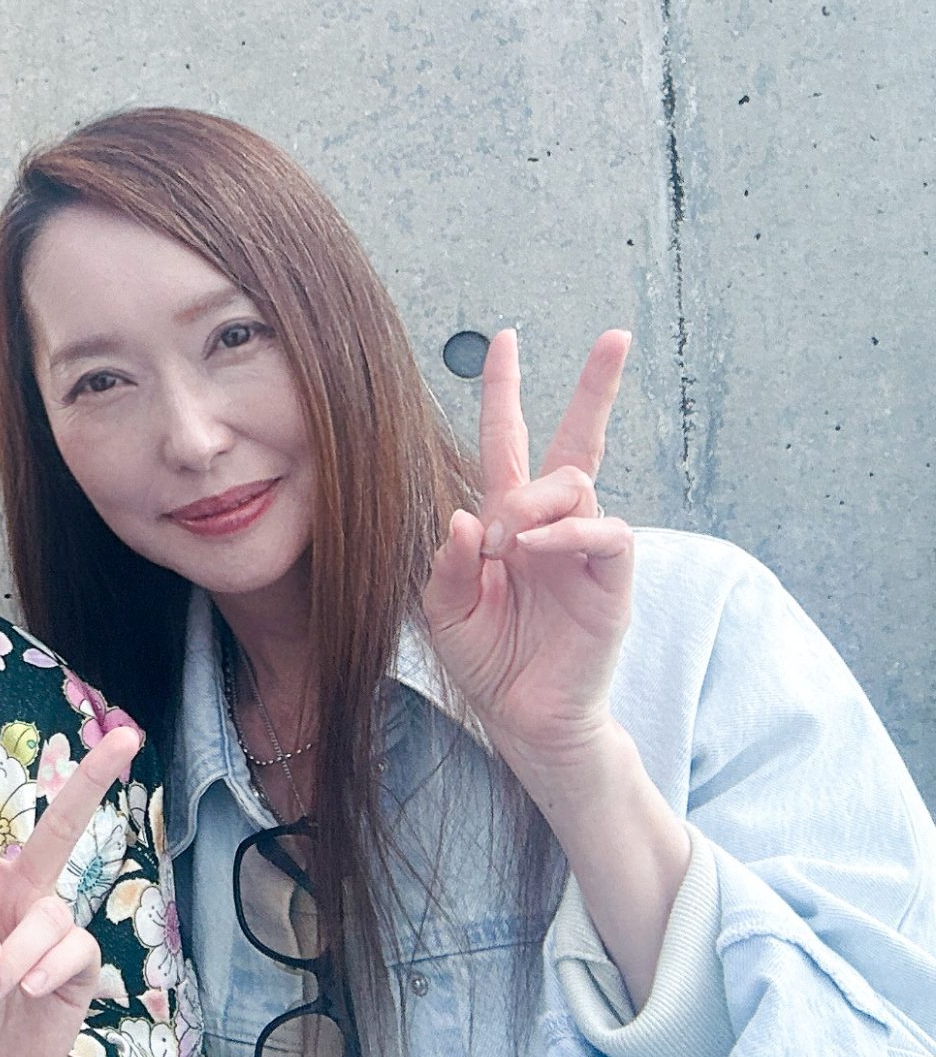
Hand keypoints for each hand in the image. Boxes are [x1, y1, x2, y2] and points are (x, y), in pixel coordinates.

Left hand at [0, 686, 141, 1056]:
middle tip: (126, 734)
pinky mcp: (80, 966)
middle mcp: (18, 891)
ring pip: (50, 915)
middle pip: (59, 827)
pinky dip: (49, 971)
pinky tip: (33, 995)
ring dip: (18, 958)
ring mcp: (51, 925)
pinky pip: (75, 951)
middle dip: (92, 780)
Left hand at [422, 326, 636, 781]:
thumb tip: (466, 517)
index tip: (505, 339)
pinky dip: (571, 531)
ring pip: (577, 483)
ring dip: (536, 498)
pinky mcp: (611, 584)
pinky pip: (607, 534)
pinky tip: (538, 547)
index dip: (506, 392)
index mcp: (506, 522)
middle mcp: (549, 525)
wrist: (524, 717)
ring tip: (510, 541)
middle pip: (575, 441)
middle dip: (595, 387)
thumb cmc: (487, 659)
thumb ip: (445, 565)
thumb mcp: (443, 610)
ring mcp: (583, 551)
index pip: (508, 442)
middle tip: (613, 339)